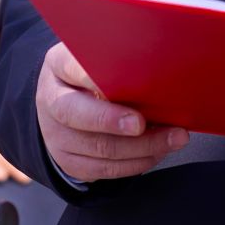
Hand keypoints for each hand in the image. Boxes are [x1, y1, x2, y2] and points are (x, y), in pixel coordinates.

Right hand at [36, 41, 188, 182]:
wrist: (64, 102)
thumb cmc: (93, 72)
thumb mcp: (97, 54)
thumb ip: (116, 58)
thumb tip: (155, 62)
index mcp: (58, 66)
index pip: (73, 69)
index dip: (96, 79)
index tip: (123, 82)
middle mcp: (51, 102)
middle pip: (78, 116)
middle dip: (114, 122)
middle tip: (143, 123)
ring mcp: (56, 137)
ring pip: (99, 149)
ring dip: (142, 147)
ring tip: (173, 138)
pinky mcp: (69, 163)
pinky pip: (105, 170)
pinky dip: (136, 163)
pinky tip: (158, 151)